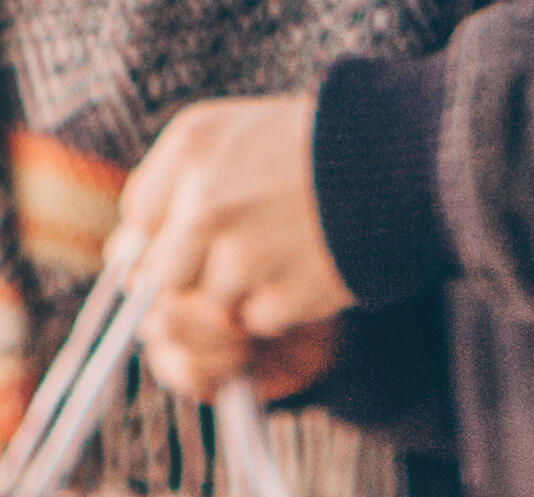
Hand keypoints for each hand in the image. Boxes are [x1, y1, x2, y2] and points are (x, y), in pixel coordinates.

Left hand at [118, 98, 346, 397]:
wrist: (403, 167)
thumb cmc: (315, 148)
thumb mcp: (232, 135)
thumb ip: (177, 185)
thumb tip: (129, 259)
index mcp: (191, 148)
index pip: (138, 221)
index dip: (161, 238)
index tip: (191, 240)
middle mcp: (207, 202)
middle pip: (163, 278)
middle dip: (194, 280)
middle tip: (237, 261)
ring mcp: (244, 256)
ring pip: (209, 309)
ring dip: (240, 297)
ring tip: (280, 258)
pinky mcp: (282, 297)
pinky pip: (255, 324)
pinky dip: (277, 310)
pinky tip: (303, 273)